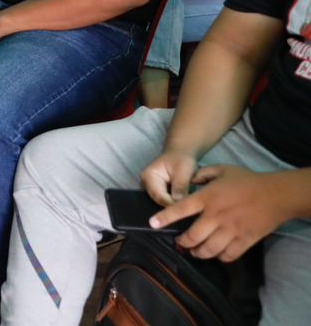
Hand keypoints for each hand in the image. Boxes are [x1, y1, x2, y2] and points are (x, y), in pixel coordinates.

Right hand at [142, 150, 200, 207]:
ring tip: (188, 210)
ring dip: (174, 206)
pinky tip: (184, 206)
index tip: (187, 210)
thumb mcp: (183, 171)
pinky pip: (165, 201)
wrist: (180, 154)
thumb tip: (179, 204)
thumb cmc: (181, 160)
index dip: (172, 205)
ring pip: (162, 203)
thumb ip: (180, 187)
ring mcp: (150, 189)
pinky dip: (174, 204)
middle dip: (174, 207)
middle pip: (159, 201)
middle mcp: (145, 184)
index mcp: (149, 177)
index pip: (159, 196)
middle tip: (190, 213)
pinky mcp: (157, 192)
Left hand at [152, 166, 293, 261]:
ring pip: (208, 249)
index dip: (164, 218)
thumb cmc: (247, 181)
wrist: (276, 195)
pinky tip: (216, 254)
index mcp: (207, 198)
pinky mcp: (245, 240)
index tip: (153, 224)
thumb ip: (202, 173)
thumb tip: (191, 180)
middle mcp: (216, 216)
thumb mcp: (222, 169)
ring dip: (198, 253)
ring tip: (195, 251)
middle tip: (179, 242)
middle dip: (182, 242)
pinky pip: (228, 255)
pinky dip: (219, 258)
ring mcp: (231, 230)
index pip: (180, 209)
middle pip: (192, 236)